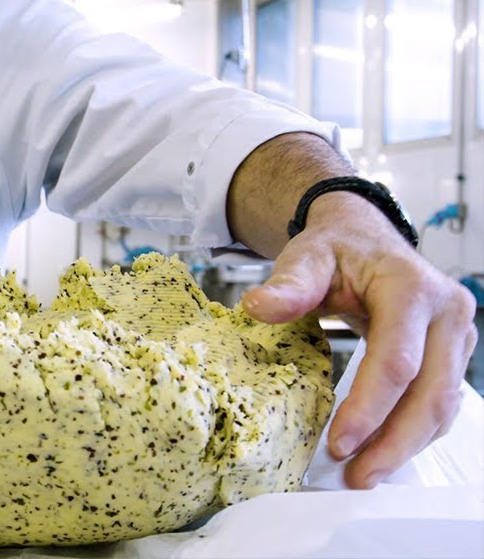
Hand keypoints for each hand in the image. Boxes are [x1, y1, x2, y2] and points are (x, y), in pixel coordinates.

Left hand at [241, 192, 477, 488]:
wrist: (365, 237)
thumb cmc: (336, 249)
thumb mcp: (307, 255)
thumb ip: (289, 283)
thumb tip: (257, 307)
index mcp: (411, 288)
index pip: (397, 360)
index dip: (370, 406)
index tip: (339, 443)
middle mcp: (446, 313)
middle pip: (430, 393)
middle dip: (393, 441)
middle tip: (357, 476)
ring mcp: (456, 336)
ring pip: (441, 404)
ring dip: (405, 445)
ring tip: (365, 474)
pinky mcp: (452, 353)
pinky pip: (440, 402)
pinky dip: (414, 432)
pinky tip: (383, 452)